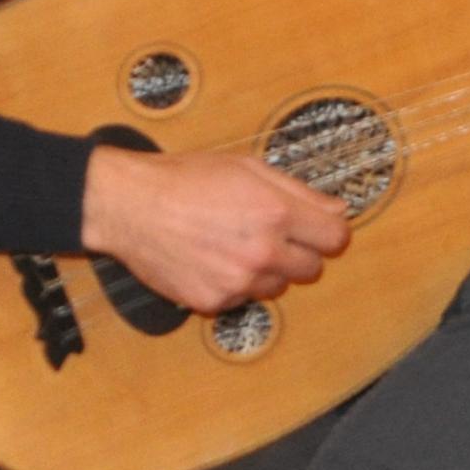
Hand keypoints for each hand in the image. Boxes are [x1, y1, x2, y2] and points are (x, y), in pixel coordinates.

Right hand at [80, 143, 350, 313]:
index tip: (315, 229)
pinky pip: (241, 300)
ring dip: (265, 272)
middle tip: (267, 235)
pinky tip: (210, 260)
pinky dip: (232, 285)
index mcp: (277, 213)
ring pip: (276, 287)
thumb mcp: (248, 168)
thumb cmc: (186, 179)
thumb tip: (340, 210)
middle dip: (297, 253)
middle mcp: (262, 252)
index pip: (335, 239)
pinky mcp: (212, 301)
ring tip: (233, 245)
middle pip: (311, 269)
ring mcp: (237, 281)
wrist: (129, 205)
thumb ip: (300, 192)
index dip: (327, 232)